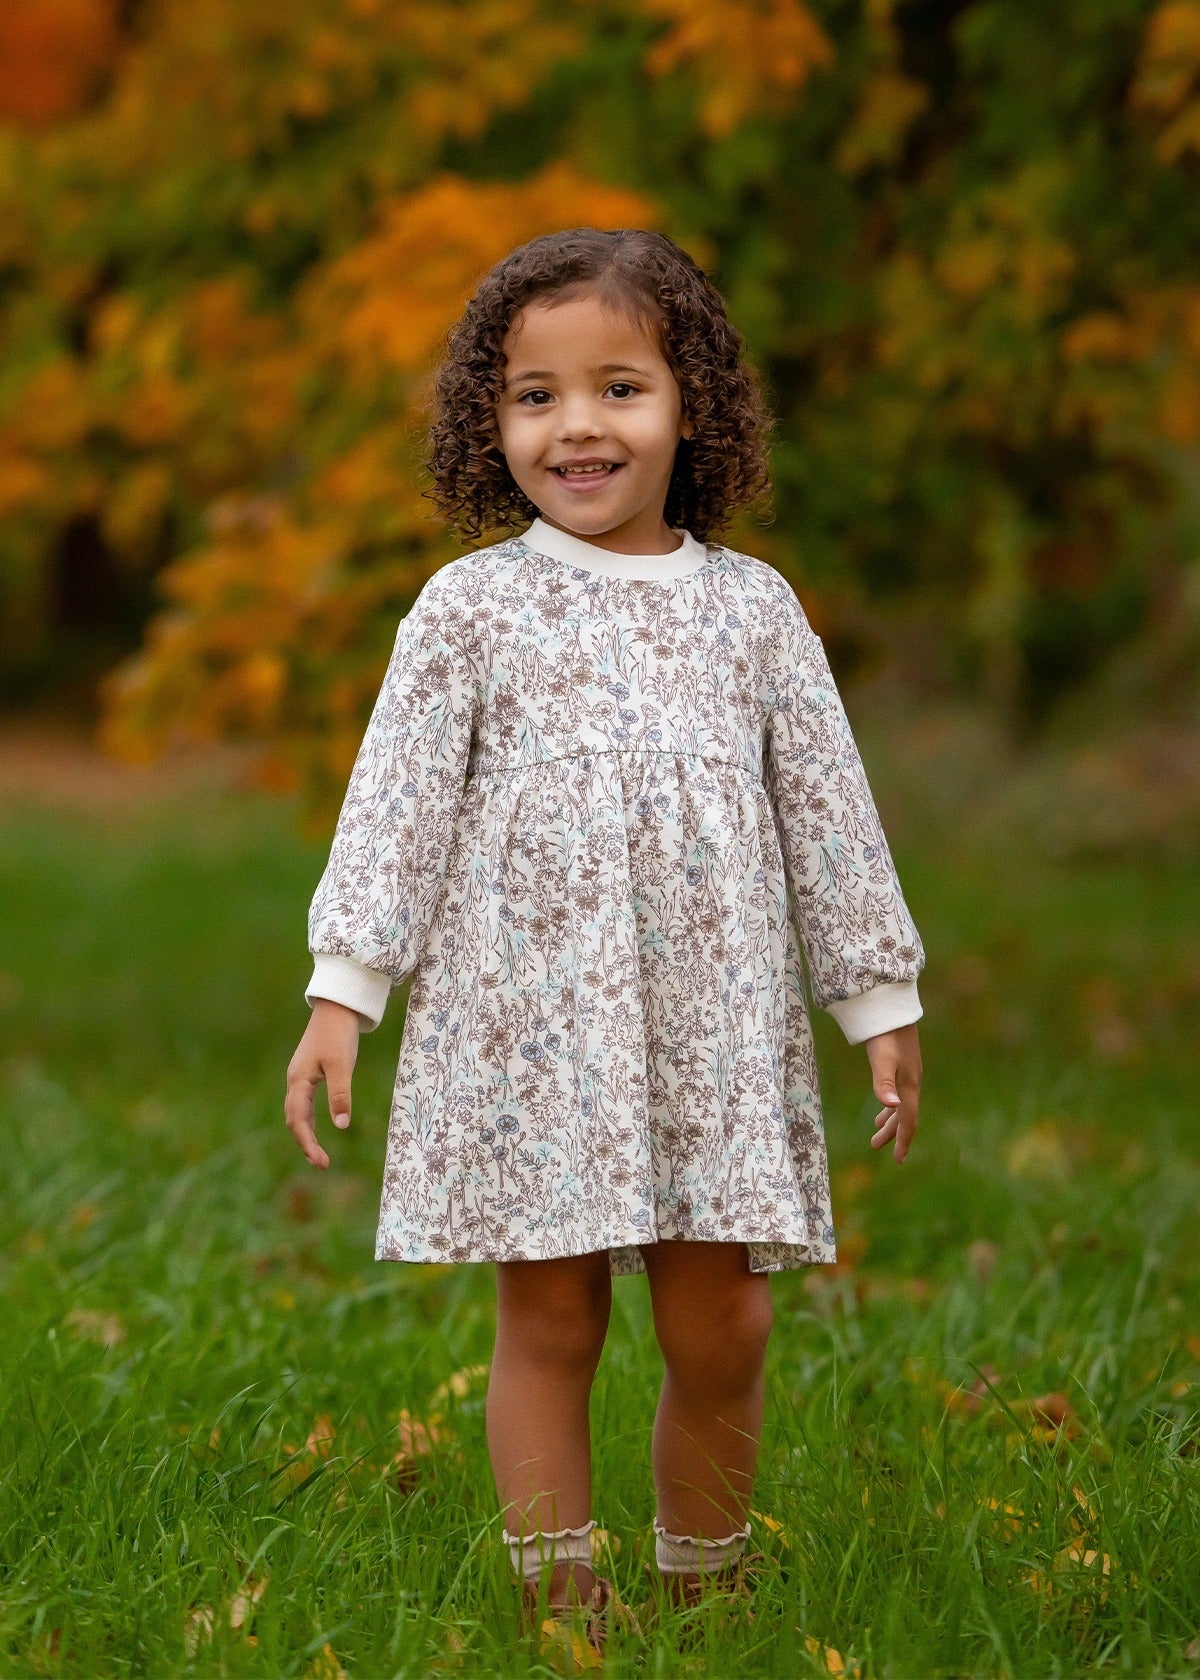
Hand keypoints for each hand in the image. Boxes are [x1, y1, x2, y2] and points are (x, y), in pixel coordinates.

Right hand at [285, 999, 360, 1168]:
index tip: (320, 1161)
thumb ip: (340, 1094)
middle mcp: (295, 1081)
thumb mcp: (342, 1065)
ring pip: (297, 1112)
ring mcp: (300, 1077)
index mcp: (298, 1080)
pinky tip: (315, 1129)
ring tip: (318, 1155)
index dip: (307, 1142)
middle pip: (294, 1119)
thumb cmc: (338, 1035)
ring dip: (306, 1134)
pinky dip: (308, 1120)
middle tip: (321, 1164)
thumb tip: (341, 1126)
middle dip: (305, 1143)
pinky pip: (303, 1103)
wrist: (336, 1008)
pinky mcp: (308, 1073)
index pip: (298, 1120)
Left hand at [864, 1021, 921, 1162]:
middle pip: (904, 1115)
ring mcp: (907, 1073)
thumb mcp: (882, 1060)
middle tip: (876, 1147)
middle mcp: (911, 1082)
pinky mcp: (902, 1064)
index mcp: (908, 1086)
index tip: (898, 1159)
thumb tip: (892, 1107)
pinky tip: (885, 1101)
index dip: (903, 1140)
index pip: (908, 1120)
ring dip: (890, 1119)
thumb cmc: (885, 1035)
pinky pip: (898, 1091)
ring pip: (901, 1104)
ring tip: (877, 1129)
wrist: (892, 1009)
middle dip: (892, 1133)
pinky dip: (891, 1102)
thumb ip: (883, 1084)